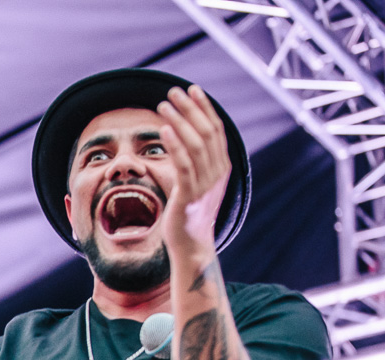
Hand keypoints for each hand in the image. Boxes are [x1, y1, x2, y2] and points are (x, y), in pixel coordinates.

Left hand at [157, 86, 230, 262]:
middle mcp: (217, 173)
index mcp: (221, 167)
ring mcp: (205, 185)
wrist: (191, 245)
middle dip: (190, 108)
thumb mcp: (197, 182)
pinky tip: (164, 130)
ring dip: (179, 122)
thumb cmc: (189, 213)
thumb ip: (196, 161)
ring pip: (195, 145)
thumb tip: (185, 137)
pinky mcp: (189, 196)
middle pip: (206, 132)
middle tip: (173, 91)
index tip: (192, 89)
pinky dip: (175, 146)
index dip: (204, 107)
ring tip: (162, 105)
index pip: (215, 129)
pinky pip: (183, 166)